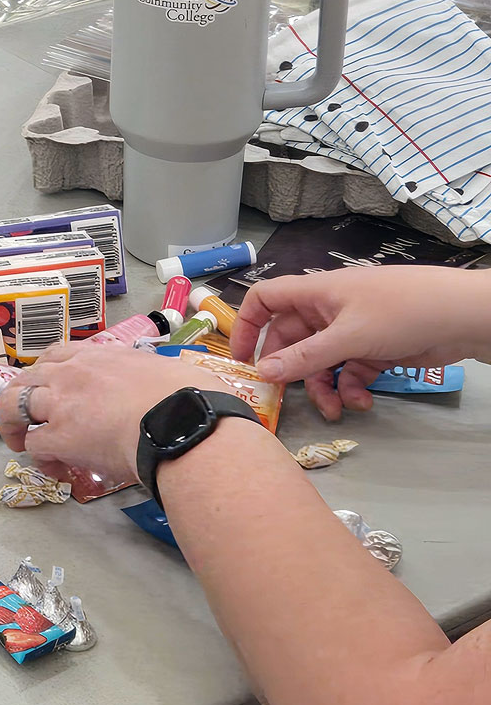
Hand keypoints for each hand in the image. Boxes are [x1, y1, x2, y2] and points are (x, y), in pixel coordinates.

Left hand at [0, 342, 200, 485]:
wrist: (184, 422)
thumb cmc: (189, 398)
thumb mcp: (165, 369)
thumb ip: (150, 375)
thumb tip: (167, 385)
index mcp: (98, 355)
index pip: (56, 354)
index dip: (45, 373)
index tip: (46, 387)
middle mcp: (71, 373)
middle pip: (25, 379)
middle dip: (18, 399)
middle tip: (22, 420)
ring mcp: (61, 402)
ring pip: (14, 407)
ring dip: (14, 427)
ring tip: (20, 444)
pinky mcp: (59, 435)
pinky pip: (34, 445)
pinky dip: (40, 459)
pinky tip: (56, 469)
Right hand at [234, 267, 490, 419]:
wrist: (462, 316)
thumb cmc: (400, 312)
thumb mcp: (348, 337)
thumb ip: (304, 358)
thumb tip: (263, 373)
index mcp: (315, 293)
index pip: (266, 300)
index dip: (247, 325)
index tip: (241, 358)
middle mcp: (329, 310)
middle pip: (293, 340)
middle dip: (292, 370)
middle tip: (287, 397)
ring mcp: (353, 330)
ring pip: (321, 361)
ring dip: (324, 387)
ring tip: (335, 410)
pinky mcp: (375, 349)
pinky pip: (349, 371)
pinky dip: (351, 388)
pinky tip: (361, 402)